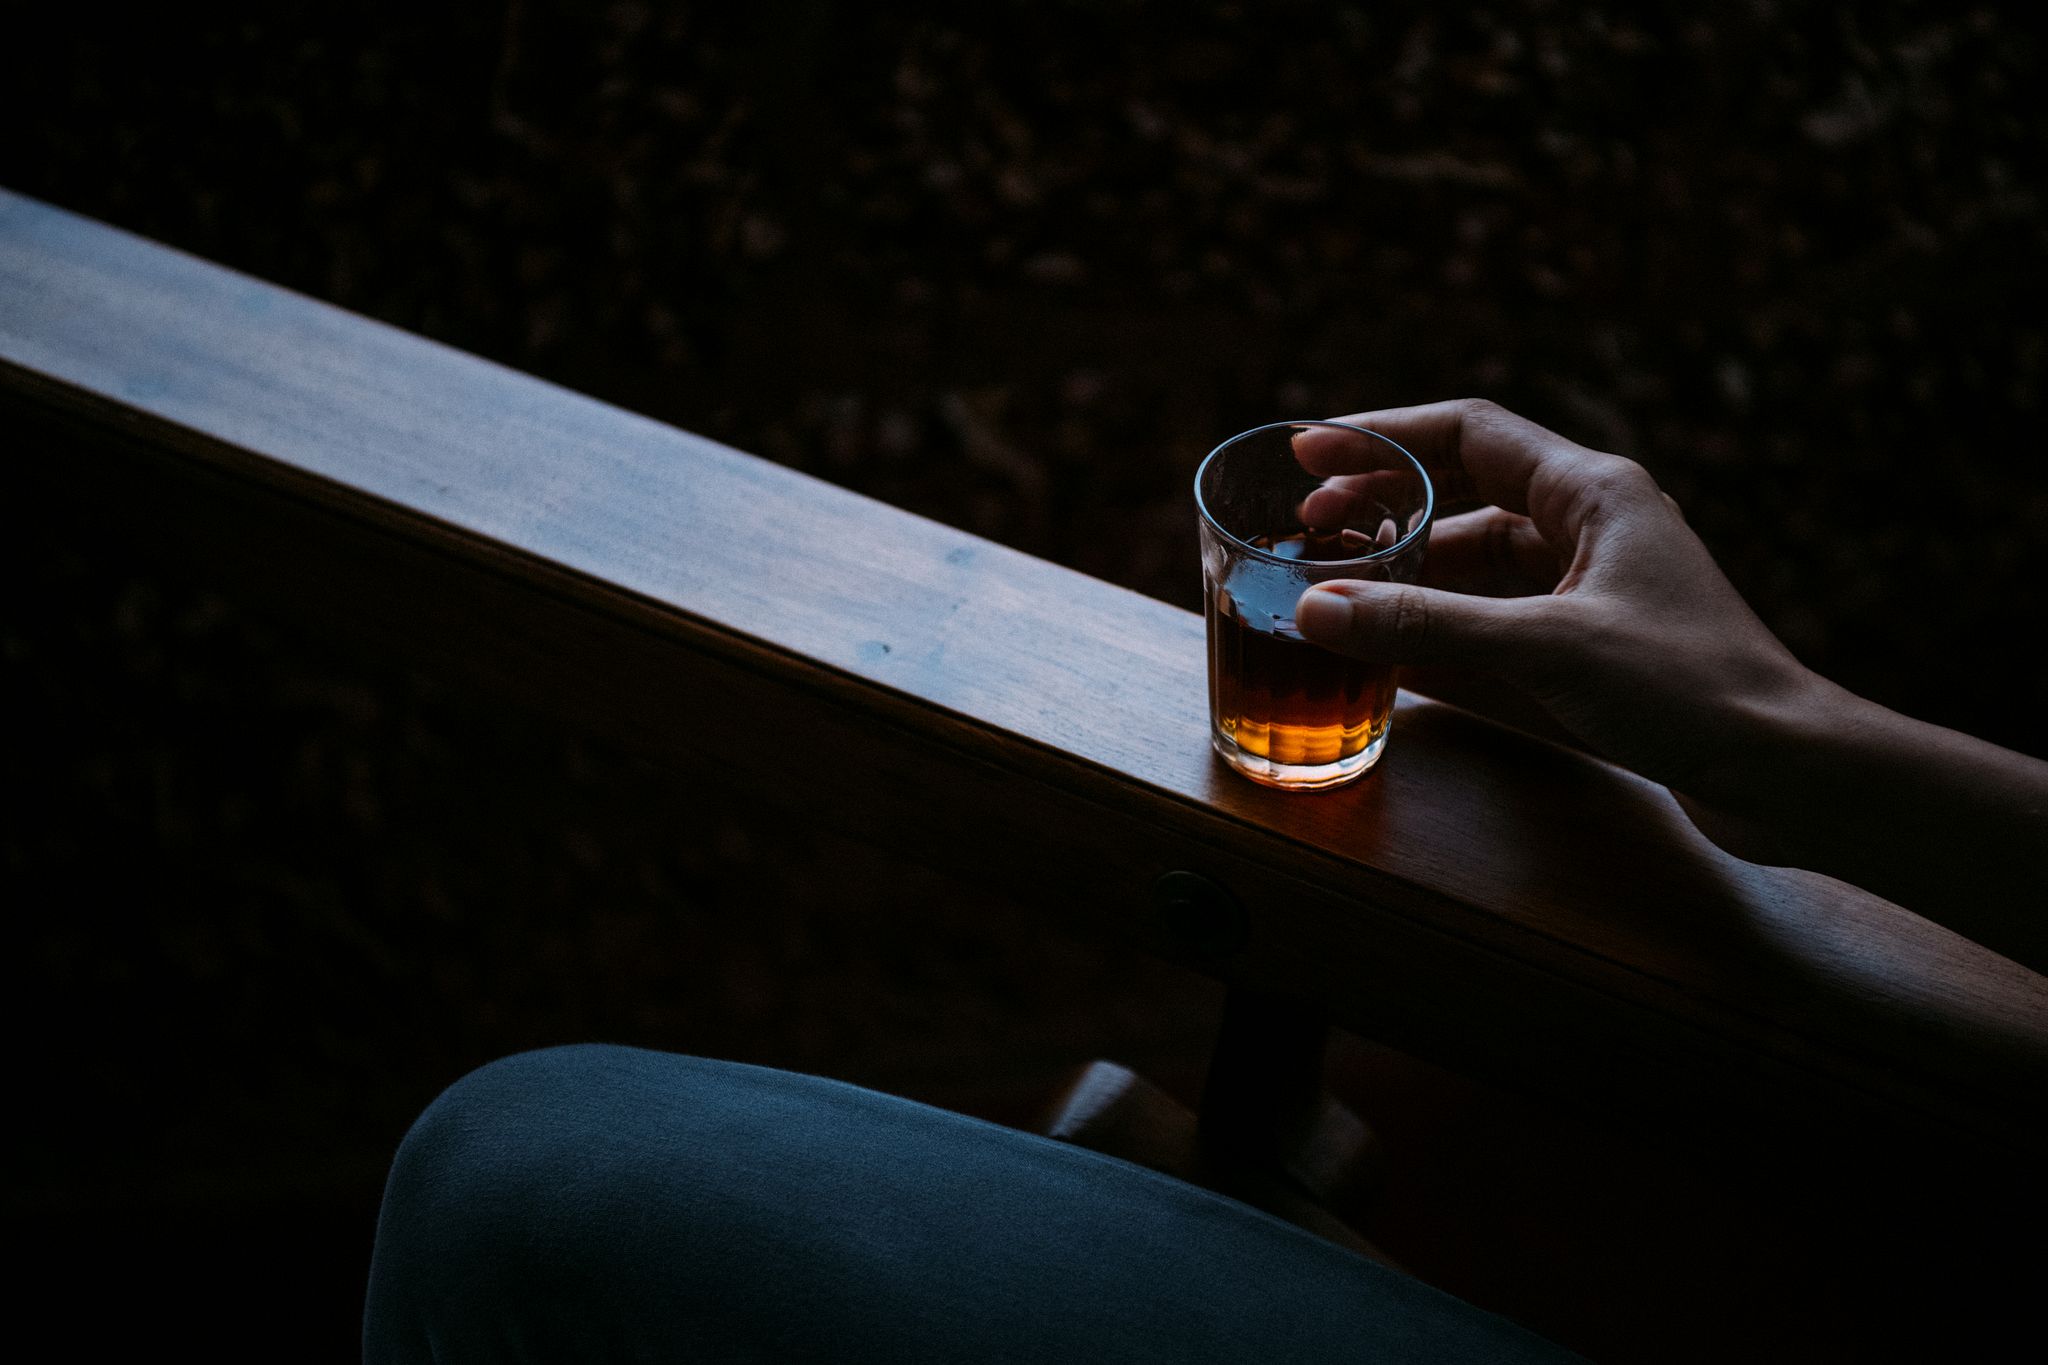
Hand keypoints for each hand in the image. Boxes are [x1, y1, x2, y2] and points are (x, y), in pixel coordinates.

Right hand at [1292, 399, 1828, 815]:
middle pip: (1466, 497)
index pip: (1470, 432)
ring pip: (1477, 568)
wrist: (1788, 771)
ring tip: (1334, 595)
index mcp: (1593, 493)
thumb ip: (1428, 627)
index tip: (1309, 450)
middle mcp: (1591, 530)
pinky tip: (1386, 659)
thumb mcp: (1546, 648)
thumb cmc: (1690, 687)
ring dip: (1407, 579)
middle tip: (1308, 528)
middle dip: (1384, 508)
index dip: (1383, 434)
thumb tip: (1315, 609)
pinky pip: (1495, 627)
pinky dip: (1439, 637)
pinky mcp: (1593, 652)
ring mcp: (1591, 593)